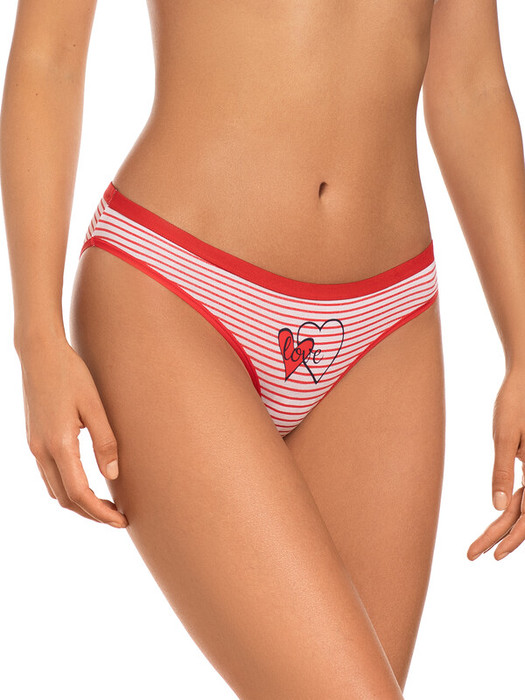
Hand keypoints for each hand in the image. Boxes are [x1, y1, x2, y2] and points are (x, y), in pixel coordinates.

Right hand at [18, 338, 127, 527]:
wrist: (39, 353)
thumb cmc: (70, 374)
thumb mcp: (94, 405)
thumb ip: (105, 441)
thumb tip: (114, 474)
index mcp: (59, 444)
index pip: (80, 493)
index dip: (101, 512)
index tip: (121, 521)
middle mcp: (42, 450)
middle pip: (66, 499)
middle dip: (92, 514)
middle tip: (118, 518)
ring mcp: (34, 447)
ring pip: (56, 490)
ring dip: (79, 503)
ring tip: (106, 505)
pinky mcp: (34, 440)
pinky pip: (50, 476)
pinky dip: (68, 489)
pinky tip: (86, 485)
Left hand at [467, 368, 524, 559]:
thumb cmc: (514, 401)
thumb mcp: (504, 436)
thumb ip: (502, 470)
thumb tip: (497, 507)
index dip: (511, 538)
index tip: (490, 555)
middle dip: (502, 538)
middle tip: (473, 555)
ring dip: (506, 528)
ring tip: (481, 545)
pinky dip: (512, 511)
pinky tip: (497, 522)